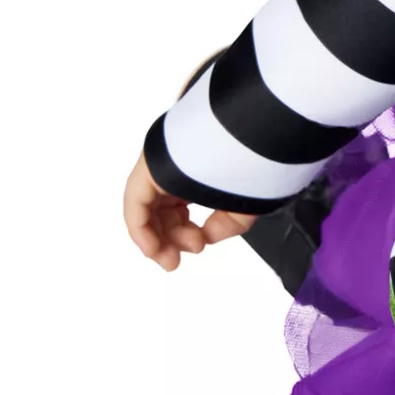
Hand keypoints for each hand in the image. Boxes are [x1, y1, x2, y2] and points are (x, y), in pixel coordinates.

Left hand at [123, 152, 257, 269]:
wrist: (255, 134)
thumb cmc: (258, 159)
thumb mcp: (244, 202)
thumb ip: (225, 225)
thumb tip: (206, 238)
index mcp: (195, 170)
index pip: (178, 208)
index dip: (185, 233)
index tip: (199, 246)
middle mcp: (174, 167)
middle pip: (161, 212)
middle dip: (170, 240)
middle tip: (177, 260)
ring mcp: (160, 166)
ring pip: (146, 211)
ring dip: (157, 239)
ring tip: (170, 257)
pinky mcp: (148, 168)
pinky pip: (136, 205)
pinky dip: (141, 231)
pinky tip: (153, 250)